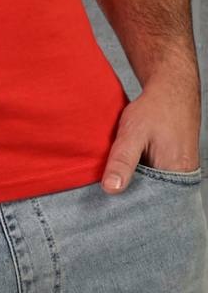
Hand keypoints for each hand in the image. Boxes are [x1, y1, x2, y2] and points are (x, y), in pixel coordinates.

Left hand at [101, 75, 201, 192]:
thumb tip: (111, 189)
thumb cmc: (155, 108)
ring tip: (121, 175)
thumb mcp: (132, 131)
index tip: (108, 198)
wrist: (173, 90)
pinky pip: (158, 178)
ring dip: (137, 183)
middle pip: (153, 197)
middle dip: (131, 194)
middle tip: (111, 185)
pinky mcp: (177, 166)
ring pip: (154, 187)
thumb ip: (122, 160)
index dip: (128, 202)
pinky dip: (143, 174)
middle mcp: (183, 177)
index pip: (149, 203)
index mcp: (176, 173)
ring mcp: (182, 172)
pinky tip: (133, 166)